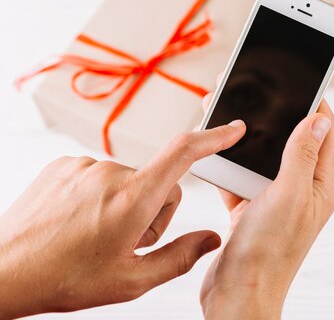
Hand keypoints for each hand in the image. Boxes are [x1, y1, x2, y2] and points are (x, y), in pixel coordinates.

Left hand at [0, 121, 245, 318]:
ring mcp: (85, 166)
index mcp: (133, 199)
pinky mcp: (65, 165)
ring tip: (95, 235)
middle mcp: (110, 173)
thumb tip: (210, 240)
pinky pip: (101, 175)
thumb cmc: (63, 279)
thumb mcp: (131, 281)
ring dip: (124, 204)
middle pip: (159, 182)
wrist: (3, 272)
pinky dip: (99, 196)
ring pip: (129, 181)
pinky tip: (79, 222)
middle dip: (153, 210)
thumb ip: (180, 258)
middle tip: (124, 242)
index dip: (214, 138)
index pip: (184, 153)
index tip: (233, 129)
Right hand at [199, 92, 333, 319]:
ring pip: (262, 158)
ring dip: (247, 138)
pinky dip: (228, 163)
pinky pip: (240, 178)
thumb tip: (319, 118)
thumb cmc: (268, 252)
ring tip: (227, 112)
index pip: (325, 133)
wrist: (236, 296)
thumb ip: (302, 155)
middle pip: (292, 141)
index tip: (301, 79)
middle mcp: (301, 191)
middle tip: (255, 89)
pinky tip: (213, 149)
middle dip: (275, 115)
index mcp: (320, 186)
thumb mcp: (289, 195)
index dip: (315, 104)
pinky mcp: (250, 210)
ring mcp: (275, 201)